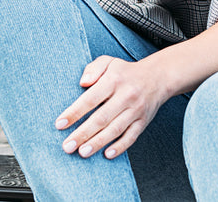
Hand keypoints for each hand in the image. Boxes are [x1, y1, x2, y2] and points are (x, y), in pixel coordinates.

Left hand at [54, 55, 169, 159]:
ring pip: (115, 129)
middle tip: (67, 146)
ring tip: (83, 152)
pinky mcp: (143, 121)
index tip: (60, 124)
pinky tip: (107, 154)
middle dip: (83, 133)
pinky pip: (132, 136)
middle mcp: (126, 96)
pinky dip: (120, 146)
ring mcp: (135, 110)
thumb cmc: (125, 72)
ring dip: (98, 142)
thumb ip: (93, 69)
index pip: (91, 99)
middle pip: (101, 118)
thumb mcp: (109, 62)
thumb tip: (82, 83)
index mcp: (114, 80)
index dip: (74, 112)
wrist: (157, 77)